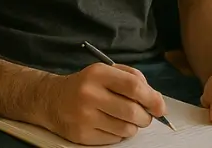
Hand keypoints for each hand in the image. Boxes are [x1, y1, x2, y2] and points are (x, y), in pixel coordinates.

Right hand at [36, 63, 165, 144]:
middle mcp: (89, 94)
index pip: (134, 87)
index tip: (160, 107)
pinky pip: (114, 140)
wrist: (51, 100)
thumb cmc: (85, 85)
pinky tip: (108, 125)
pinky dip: (117, 134)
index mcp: (98, 73)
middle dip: (145, 117)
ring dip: (132, 127)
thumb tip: (155, 99)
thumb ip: (132, 78)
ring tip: (123, 119)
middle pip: (133, 112)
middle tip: (143, 116)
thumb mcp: (105, 71)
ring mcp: (84, 116)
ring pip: (126, 129)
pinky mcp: (82, 134)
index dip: (152, 99)